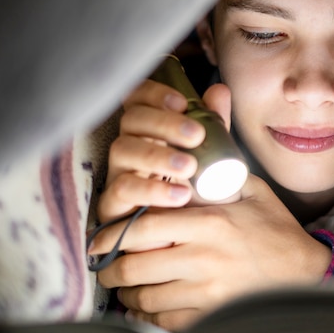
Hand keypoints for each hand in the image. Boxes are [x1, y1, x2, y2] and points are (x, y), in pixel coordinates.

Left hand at [89, 174, 331, 330]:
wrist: (306, 272)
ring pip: (146, 297)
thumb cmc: (276, 231)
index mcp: (210, 222)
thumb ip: (219, 173)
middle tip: (106, 266)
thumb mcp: (253, 192)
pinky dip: (147, 317)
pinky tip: (145, 308)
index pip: (144, 227)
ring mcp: (207, 291)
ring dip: (128, 293)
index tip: (99, 239)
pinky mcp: (212, 313)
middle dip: (111, 269)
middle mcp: (203, 258)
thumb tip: (193, 149)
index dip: (112, 234)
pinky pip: (165, 322)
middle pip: (136, 267)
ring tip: (125, 286)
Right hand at [97, 80, 232, 247]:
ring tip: (189, 167)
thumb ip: (214, 125)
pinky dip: (151, 190)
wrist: (198, 241)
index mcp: (151, 132)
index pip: (139, 100)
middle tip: (196, 135)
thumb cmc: (203, 196)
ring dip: (157, 155)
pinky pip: (121, 190)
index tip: (182, 101)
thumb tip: (219, 90)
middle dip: (164, 123)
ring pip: (122, 150)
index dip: (154, 94)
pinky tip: (180, 194)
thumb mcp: (213, 158)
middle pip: (131, 121)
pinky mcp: (114, 206)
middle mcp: (131, 149)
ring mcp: (119, 175)